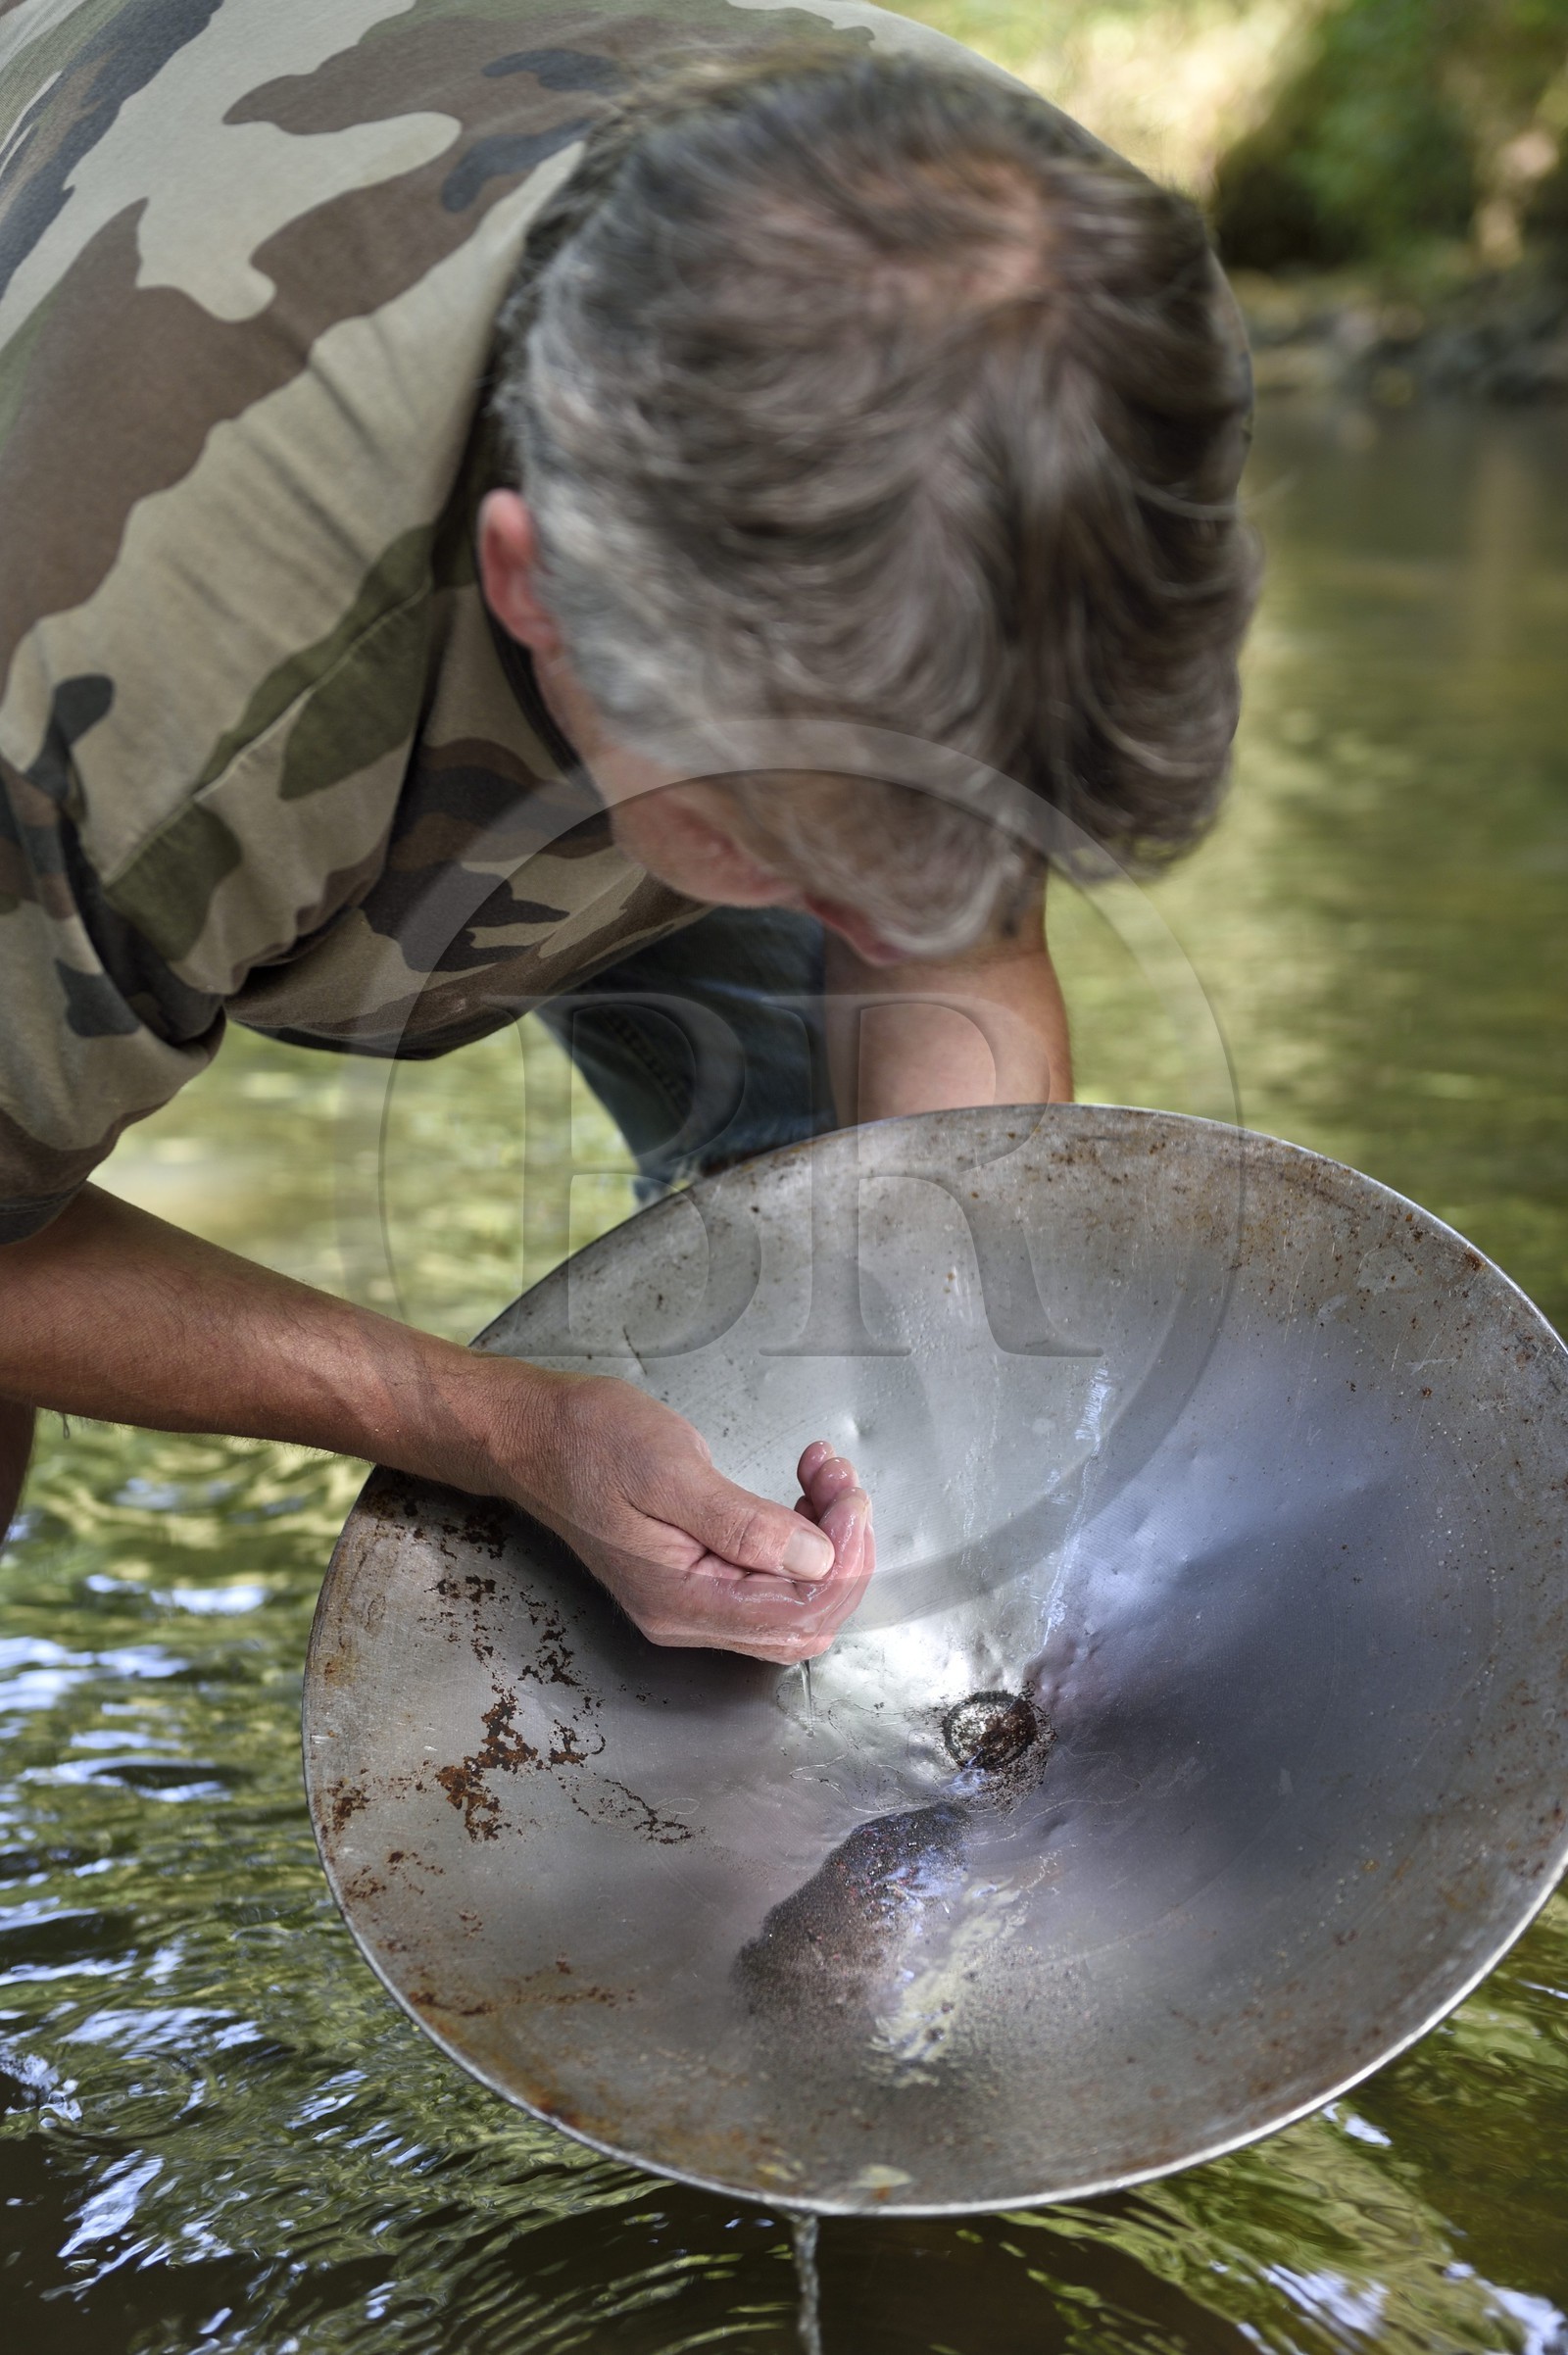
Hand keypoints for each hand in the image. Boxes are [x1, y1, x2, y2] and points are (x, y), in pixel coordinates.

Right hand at [502, 1374, 872, 1662]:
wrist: (533, 1436)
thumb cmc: (587, 1442)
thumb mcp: (668, 1470)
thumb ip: (742, 1525)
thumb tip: (817, 1561)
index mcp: (682, 1601)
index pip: (796, 1612)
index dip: (842, 1561)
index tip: (850, 1498)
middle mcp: (688, 1617)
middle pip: (802, 1617)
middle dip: (841, 1551)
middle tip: (841, 1483)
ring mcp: (690, 1601)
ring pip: (791, 1598)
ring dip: (825, 1540)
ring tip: (824, 1473)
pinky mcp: (693, 1575)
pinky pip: (767, 1577)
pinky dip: (799, 1536)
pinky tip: (803, 1489)